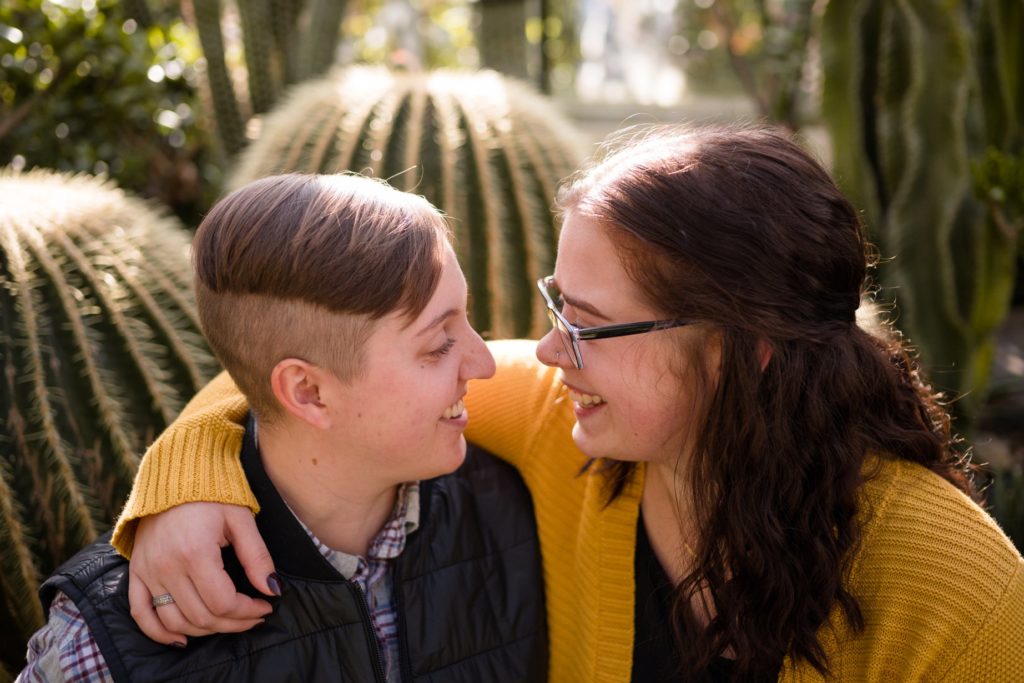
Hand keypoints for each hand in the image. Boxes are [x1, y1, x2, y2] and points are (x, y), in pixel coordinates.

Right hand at [128, 502, 276, 645]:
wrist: (174, 476)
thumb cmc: (213, 495)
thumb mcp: (241, 520)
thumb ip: (257, 557)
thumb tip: (272, 590)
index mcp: (195, 552)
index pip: (222, 602)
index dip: (248, 611)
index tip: (265, 606)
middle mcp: (167, 566)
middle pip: (201, 616)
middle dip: (234, 623)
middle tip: (253, 616)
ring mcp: (148, 571)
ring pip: (175, 621)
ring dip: (205, 630)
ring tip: (228, 622)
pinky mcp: (136, 572)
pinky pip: (141, 613)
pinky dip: (159, 633)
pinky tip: (182, 639)